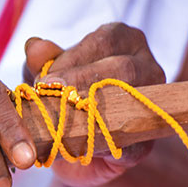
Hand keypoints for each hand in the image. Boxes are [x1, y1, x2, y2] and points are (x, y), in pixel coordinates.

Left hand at [23, 23, 165, 186]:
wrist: (72, 143)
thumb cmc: (64, 95)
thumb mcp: (47, 75)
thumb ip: (42, 60)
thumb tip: (35, 46)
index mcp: (122, 40)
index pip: (103, 42)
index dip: (73, 58)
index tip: (46, 78)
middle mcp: (146, 66)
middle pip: (123, 68)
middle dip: (83, 82)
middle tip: (52, 96)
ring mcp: (153, 103)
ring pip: (131, 102)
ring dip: (93, 114)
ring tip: (62, 121)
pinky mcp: (147, 141)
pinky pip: (132, 142)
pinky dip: (106, 145)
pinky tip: (83, 147)